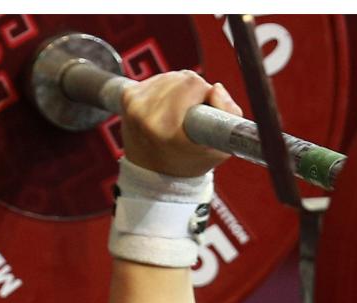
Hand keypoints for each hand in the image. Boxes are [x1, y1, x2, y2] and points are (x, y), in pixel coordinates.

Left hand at [120, 70, 243, 177]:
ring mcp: (133, 103)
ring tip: (180, 112)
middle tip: (193, 115)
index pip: (194, 84)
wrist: (151, 172)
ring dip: (182, 89)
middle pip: (185, 78)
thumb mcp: (219, 149)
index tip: (206, 111)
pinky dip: (168, 89)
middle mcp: (146, 114)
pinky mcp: (127, 95)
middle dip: (196, 92)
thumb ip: (229, 115)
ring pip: (173, 76)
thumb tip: (217, 88)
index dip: (207, 95)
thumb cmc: (188, 162)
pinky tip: (167, 107)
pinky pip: (158, 78)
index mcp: (167, 129)